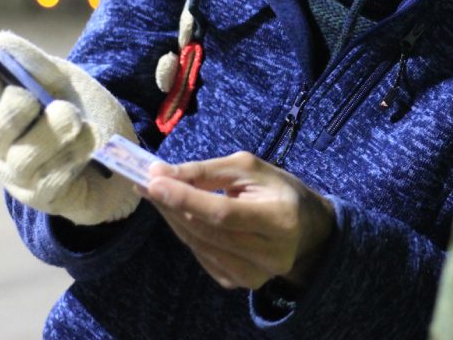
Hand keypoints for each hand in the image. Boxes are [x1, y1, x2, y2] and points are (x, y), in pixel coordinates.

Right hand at [0, 31, 140, 225]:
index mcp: (5, 107)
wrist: (122, 161)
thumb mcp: (68, 84)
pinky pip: (53, 179)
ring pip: (26, 155)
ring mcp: (19, 175)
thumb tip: (0, 41)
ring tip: (80, 124)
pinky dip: (75, 158)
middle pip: (1, 124)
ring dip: (59, 135)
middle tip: (59, 105)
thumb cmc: (87, 116)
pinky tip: (92, 148)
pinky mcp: (42, 199)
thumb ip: (38, 65)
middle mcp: (3, 144)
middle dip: (26, 110)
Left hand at [137, 151, 336, 290]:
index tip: (153, 181)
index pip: (223, 214)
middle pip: (207, 232)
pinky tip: (178, 214)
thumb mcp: (249, 169)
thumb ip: (206, 171)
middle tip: (147, 182)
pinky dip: (185, 233)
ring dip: (173, 219)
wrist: (305, 229)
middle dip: (172, 205)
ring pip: (199, 246)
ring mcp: (254, 276)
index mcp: (280, 220)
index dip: (186, 198)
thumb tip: (160, 174)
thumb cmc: (277, 190)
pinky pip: (202, 256)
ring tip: (157, 193)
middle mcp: (270, 255)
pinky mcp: (239, 283)